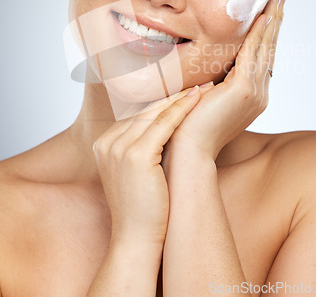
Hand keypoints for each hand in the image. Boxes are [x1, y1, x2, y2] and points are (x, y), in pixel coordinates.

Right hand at [92, 87, 202, 244]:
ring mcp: (119, 146)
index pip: (138, 115)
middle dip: (175, 95)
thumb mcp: (135, 171)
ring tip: (205, 87)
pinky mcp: (136, 154)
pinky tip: (198, 98)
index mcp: (104, 143)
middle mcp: (107, 141)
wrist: (136, 238)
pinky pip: (165, 124)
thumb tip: (164, 128)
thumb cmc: (143, 207)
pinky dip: (183, 108)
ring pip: (157, 113)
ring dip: (182, 97)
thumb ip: (141, 146)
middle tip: (200, 82)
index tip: (184, 91)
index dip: (164, 101)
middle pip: (147, 111)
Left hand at [163, 0, 286, 162]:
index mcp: (251, 96)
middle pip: (270, 49)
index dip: (267, 33)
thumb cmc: (190, 124)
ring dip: (271, 21)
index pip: (262, 57)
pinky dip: (259, 34)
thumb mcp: (207, 98)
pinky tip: (264, 17)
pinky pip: (254, 54)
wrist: (186, 149)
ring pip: (266, 48)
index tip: (269, 12)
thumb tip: (211, 69)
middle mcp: (259, 94)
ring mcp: (254, 93)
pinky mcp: (244, 90)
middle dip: (275, 21)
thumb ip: (215, 82)